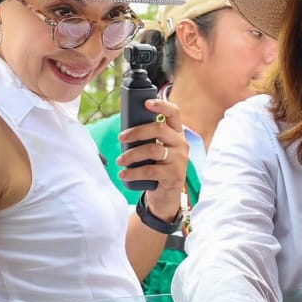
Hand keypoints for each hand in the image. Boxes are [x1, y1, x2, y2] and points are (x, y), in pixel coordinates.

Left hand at [118, 96, 188, 222]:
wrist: (165, 197)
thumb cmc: (157, 169)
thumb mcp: (155, 151)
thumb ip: (147, 139)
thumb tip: (123, 131)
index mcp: (176, 134)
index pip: (174, 113)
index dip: (161, 105)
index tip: (146, 103)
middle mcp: (181, 144)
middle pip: (159, 129)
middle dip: (136, 132)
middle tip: (121, 137)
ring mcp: (180, 160)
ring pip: (153, 149)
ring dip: (132, 154)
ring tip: (120, 161)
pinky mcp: (174, 175)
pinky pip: (150, 170)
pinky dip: (133, 172)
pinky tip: (123, 174)